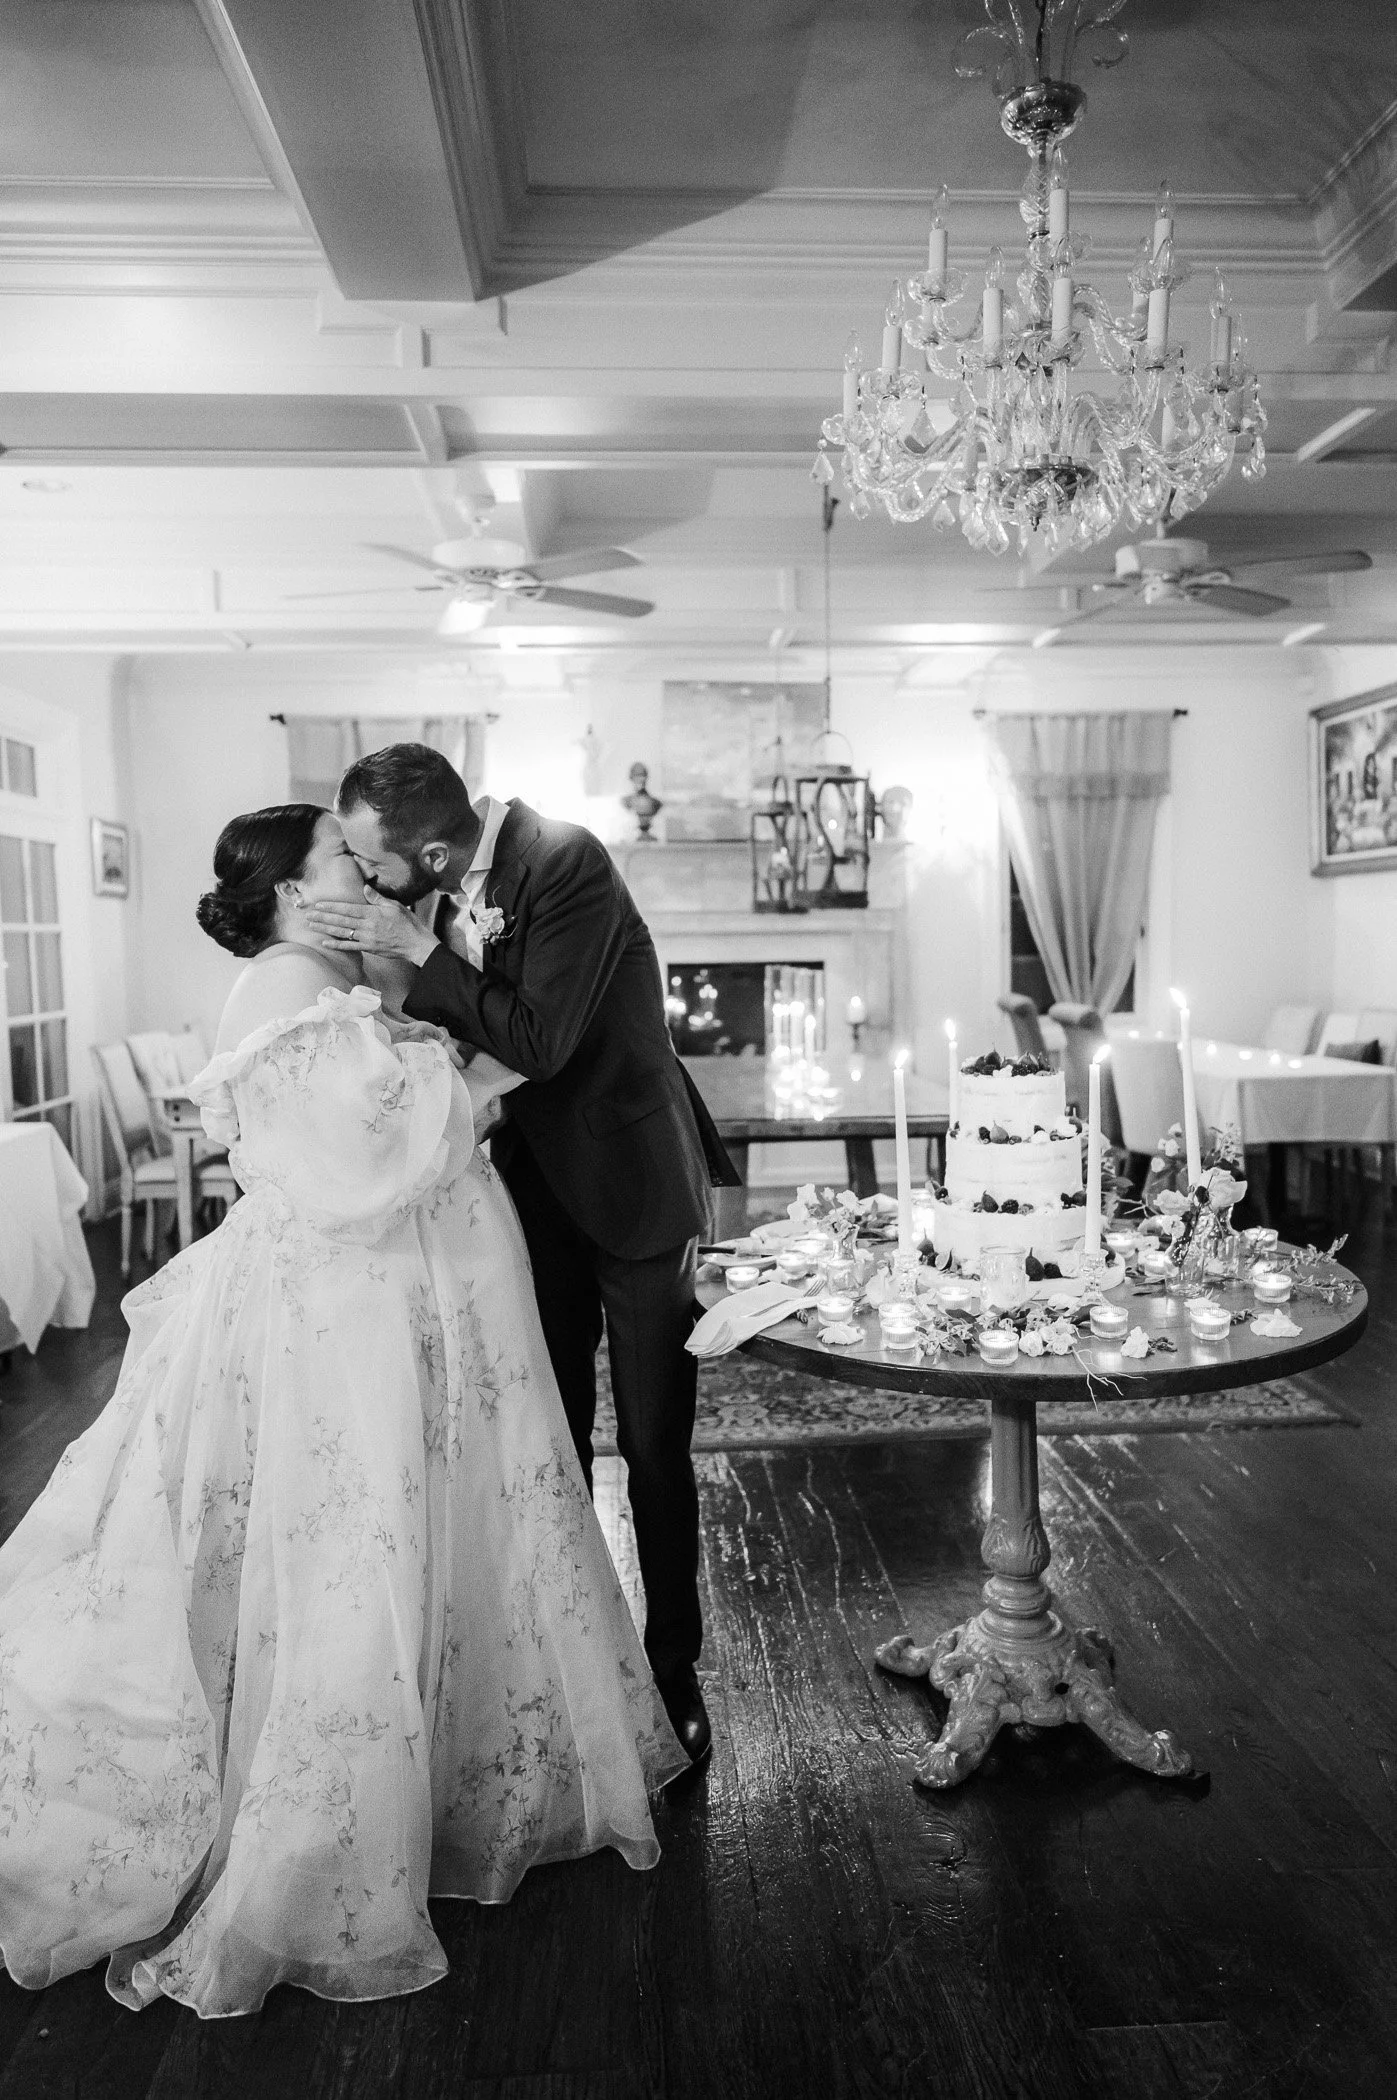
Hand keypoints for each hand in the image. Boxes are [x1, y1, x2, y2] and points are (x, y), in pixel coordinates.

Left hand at [302, 887, 438, 966]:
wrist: (416, 944)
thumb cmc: (408, 924)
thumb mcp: (395, 906)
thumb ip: (378, 898)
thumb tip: (365, 888)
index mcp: (372, 913)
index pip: (347, 909)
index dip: (331, 907)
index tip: (318, 905)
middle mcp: (367, 926)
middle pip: (340, 920)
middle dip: (322, 917)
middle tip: (307, 915)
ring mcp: (367, 938)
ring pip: (342, 933)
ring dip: (325, 929)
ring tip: (311, 926)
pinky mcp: (369, 948)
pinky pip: (350, 946)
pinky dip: (337, 945)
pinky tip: (325, 943)